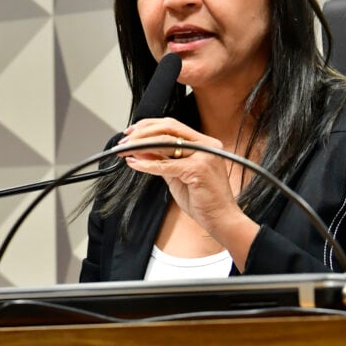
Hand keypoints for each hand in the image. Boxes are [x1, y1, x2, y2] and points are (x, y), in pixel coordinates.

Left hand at [117, 118, 259, 268]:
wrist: (221, 220)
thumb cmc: (203, 200)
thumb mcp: (177, 176)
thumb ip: (162, 161)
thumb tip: (139, 150)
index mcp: (205, 143)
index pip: (173, 125)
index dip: (150, 126)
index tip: (132, 132)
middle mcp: (207, 144)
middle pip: (169, 128)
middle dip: (142, 132)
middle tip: (124, 141)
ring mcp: (204, 155)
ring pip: (166, 142)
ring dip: (141, 145)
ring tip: (125, 150)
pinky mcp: (199, 169)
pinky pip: (166, 165)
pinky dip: (147, 164)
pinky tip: (134, 164)